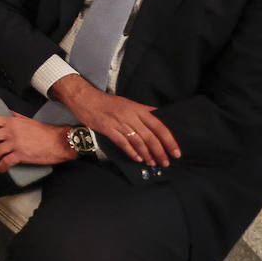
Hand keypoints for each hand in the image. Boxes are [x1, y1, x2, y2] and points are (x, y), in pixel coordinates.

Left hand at [0, 111, 74, 171]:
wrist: (59, 141)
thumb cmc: (44, 131)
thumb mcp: (27, 119)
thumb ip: (15, 116)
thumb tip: (6, 113)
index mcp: (10, 121)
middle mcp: (10, 131)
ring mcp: (15, 143)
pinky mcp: (21, 155)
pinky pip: (5, 162)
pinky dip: (1, 167)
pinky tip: (2, 168)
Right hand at [49, 73, 179, 166]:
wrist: (85, 98)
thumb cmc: (107, 102)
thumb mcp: (128, 103)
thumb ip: (143, 111)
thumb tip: (160, 118)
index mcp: (138, 109)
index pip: (159, 126)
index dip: (169, 140)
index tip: (176, 151)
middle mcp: (130, 116)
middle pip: (150, 137)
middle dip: (160, 152)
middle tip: (166, 162)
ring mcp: (119, 123)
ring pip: (138, 141)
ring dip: (147, 154)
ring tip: (153, 163)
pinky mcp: (108, 129)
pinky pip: (122, 143)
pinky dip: (131, 152)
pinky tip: (137, 158)